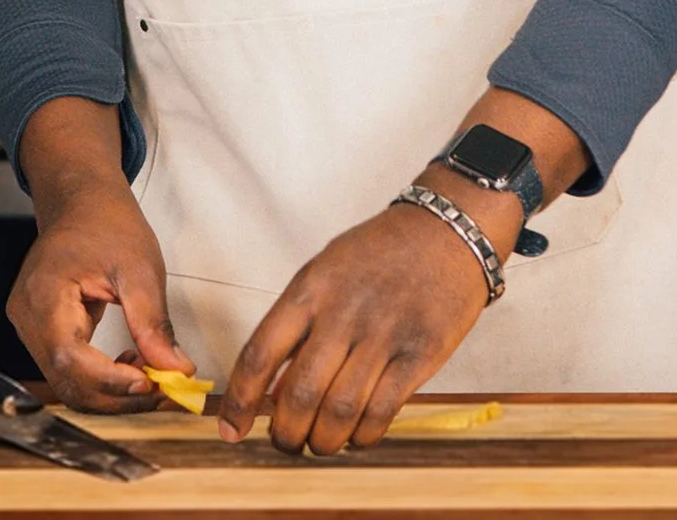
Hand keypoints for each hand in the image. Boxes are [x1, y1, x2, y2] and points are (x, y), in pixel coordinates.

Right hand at [6, 175, 194, 411]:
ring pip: (68, 382)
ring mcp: (29, 326)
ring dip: (112, 390)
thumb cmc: (105, 222)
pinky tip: (130, 362)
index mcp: (44, 294)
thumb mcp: (140, 268)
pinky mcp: (40, 332)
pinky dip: (101, 378)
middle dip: (118, 395)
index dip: (110, 380)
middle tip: (165, 389)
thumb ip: (153, 323)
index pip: (70, 357)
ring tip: (151, 372)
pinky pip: (67, 369)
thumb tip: (176, 370)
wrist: (80, 201)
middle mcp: (27, 316)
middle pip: (67, 380)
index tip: (152, 384)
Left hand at [215, 201, 489, 454]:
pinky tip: (356, 436)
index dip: (239, 400)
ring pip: (340, 412)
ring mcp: (383, 336)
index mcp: (310, 290)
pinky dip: (362, 437)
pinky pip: (381, 412)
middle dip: (285, 433)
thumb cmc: (378, 254)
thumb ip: (299, 325)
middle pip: (300, 395)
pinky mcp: (419, 356)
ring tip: (319, 443)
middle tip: (284, 442)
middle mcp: (343, 314)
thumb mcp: (326, 271)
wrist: (446, 233)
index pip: (259, 353)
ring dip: (323, 441)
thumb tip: (273, 391)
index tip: (230, 429)